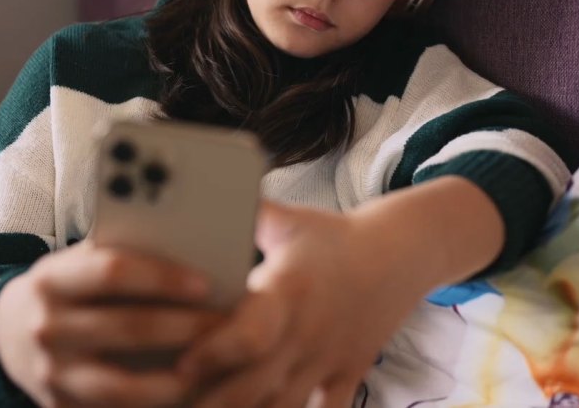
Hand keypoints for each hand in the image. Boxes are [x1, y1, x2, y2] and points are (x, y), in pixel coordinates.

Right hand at [0, 240, 224, 406]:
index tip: (207, 284)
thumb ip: (123, 256)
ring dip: (179, 379)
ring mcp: (53, 376)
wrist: (11, 336)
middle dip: (187, 328)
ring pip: (126, 387)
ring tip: (218, 366)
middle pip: (129, 329)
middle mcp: (47, 328)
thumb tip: (196, 254)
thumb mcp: (80, 263)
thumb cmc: (70, 288)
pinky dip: (159, 407)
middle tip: (230, 325)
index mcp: (52, 279)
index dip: (163, 278)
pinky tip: (193, 395)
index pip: (114, 272)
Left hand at [178, 200, 431, 407]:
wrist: (400, 252)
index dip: (212, 354)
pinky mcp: (348, 374)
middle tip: (178, 397)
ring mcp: (329, 358)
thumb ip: (241, 213)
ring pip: (284, 407)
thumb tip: (190, 192)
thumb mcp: (287, 219)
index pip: (249, 335)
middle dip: (213, 401)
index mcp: (288, 291)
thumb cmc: (332, 235)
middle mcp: (308, 331)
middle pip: (256, 386)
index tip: (179, 364)